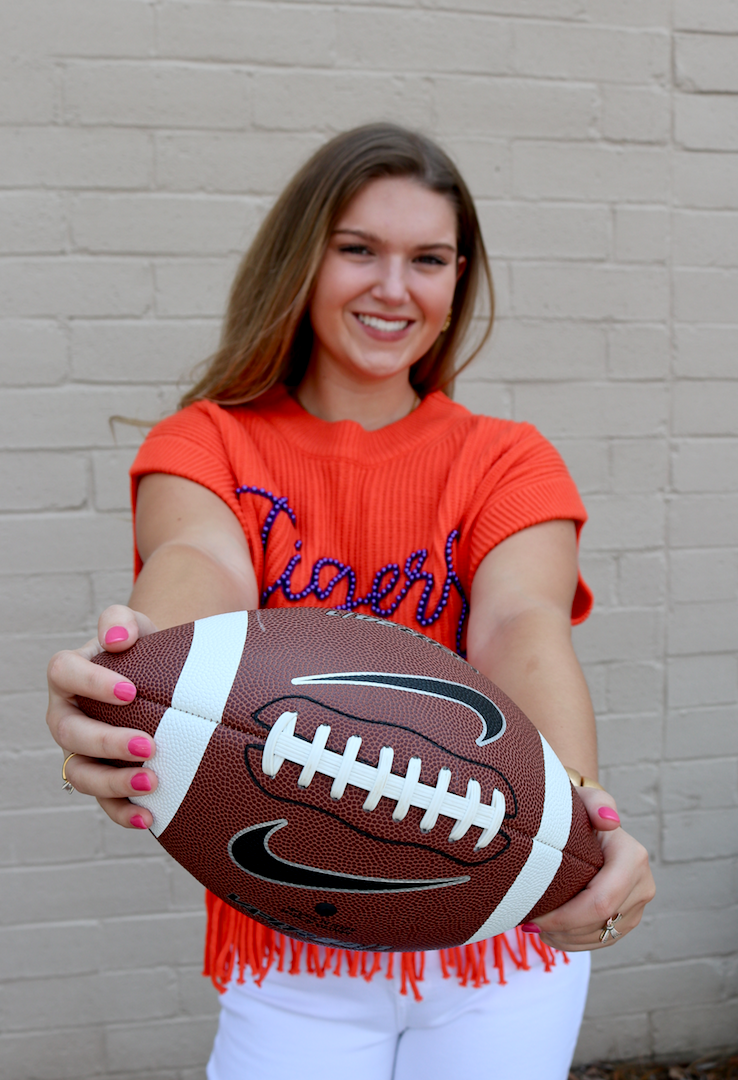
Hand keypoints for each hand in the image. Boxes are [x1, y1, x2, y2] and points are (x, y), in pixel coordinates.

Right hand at [47, 605, 159, 828]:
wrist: (157, 682)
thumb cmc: (141, 653)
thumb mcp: (135, 628)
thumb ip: (121, 623)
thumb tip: (118, 640)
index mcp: (69, 675)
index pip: (63, 673)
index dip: (91, 682)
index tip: (129, 691)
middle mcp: (67, 716)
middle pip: (70, 733)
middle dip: (106, 742)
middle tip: (148, 745)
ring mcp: (80, 752)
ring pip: (80, 774)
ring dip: (112, 783)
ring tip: (150, 783)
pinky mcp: (101, 778)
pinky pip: (103, 803)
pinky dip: (122, 812)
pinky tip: (148, 815)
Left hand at [524, 786, 654, 950]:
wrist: (590, 824)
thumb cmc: (580, 812)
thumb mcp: (583, 800)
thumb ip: (596, 803)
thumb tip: (609, 821)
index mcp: (633, 858)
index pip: (601, 901)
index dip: (567, 916)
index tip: (535, 915)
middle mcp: (643, 884)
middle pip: (600, 922)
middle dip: (563, 930)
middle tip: (530, 923)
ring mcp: (638, 905)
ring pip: (602, 937)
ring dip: (566, 939)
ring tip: (538, 927)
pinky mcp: (629, 919)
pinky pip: (604, 941)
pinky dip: (576, 941)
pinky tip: (554, 932)